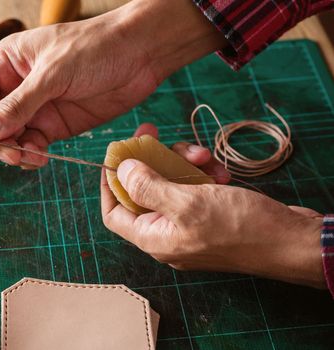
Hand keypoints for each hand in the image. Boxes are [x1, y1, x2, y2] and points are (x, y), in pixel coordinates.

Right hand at [0, 0, 225, 167]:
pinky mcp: (55, 125)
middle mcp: (16, 87)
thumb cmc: (96, 47)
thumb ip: (17, 105)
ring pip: (9, 138)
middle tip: (9, 153)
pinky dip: (31, 155)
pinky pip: (32, 145)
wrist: (139, 55)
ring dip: (13, 152)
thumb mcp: (52, 74)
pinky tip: (40, 157)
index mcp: (6, 63)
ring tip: (28, 156)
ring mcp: (36, 108)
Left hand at [101, 124, 325, 287]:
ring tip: (204, 155)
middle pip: (143, 191)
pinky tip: (220, 170)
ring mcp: (189, 222)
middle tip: (153, 132)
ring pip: (171, 183)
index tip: (114, 154)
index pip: (113, 213)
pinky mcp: (210, 212)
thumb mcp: (187, 204)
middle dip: (150, 161)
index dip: (109, 184)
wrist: (292, 240)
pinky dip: (204, 173)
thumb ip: (148, 187)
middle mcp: (167, 232)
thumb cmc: (239, 227)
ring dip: (183, 163)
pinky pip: (195, 187)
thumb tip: (120, 170)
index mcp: (153, 238)